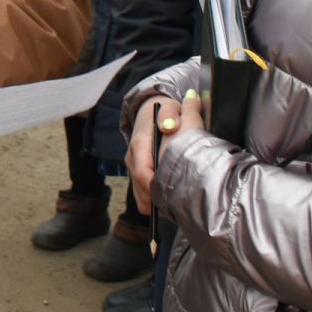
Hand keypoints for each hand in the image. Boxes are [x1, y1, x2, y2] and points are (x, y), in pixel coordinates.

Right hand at [125, 89, 205, 213]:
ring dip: (156, 203)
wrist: (153, 112)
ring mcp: (133, 168)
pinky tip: (170, 200)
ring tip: (177, 205)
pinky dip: (155, 203)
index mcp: (139, 143)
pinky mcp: (137, 176)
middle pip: (139, 187)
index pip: (141, 169)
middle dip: (157, 199)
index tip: (169, 193)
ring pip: (140, 195)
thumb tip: (169, 125)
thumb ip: (170, 113)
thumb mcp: (171, 106)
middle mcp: (132, 158)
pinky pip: (143, 197)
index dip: (153, 184)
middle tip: (179, 205)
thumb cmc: (167, 112)